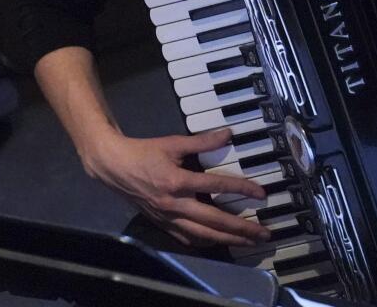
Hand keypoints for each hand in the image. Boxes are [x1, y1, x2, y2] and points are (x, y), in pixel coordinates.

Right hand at [82, 126, 271, 247]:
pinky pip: (187, 239)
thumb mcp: (173, 143)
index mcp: (179, 182)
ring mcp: (168, 218)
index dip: (242, 189)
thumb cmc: (144, 153)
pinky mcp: (162, 224)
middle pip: (215, 221)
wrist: (113, 167)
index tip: (261, 194)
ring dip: (228, 239)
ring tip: (247, 241)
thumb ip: (202, 141)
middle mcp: (175, 204)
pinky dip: (205, 242)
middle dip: (241, 229)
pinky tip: (217, 242)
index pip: (218, 186)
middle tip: (263, 234)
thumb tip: (227, 134)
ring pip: (203, 235)